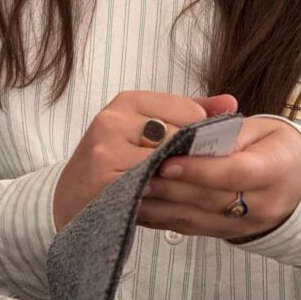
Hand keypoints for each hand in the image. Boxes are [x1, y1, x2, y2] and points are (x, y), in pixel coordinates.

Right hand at [53, 91, 237, 228]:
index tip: (207, 149)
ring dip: (180, 178)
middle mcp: (114, 119)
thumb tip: (231, 103)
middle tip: (205, 173)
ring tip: (187, 187)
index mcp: (127, 101)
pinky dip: (163, 194)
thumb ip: (189, 113)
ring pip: (167, 163)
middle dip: (194, 157)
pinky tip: (167, 199)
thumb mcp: (146, 128)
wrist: (69, 198)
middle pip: (179, 137)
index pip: (188, 110)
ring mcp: (107, 149)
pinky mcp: (105, 179)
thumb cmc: (114, 161)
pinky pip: (150, 186)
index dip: (202, 134)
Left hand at [137, 115, 300, 239]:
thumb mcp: (264, 130)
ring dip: (159, 204)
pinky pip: (189, 228)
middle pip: (208, 198)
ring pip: (195, 218)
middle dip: (169, 186)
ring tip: (130, 188)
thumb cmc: (279, 148)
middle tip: (136, 171)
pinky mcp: (224, 234)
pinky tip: (138, 205)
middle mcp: (260, 205)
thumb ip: (228, 130)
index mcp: (274, 171)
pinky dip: (162, 217)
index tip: (167, 161)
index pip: (232, 173)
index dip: (198, 169)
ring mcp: (242, 226)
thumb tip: (194, 129)